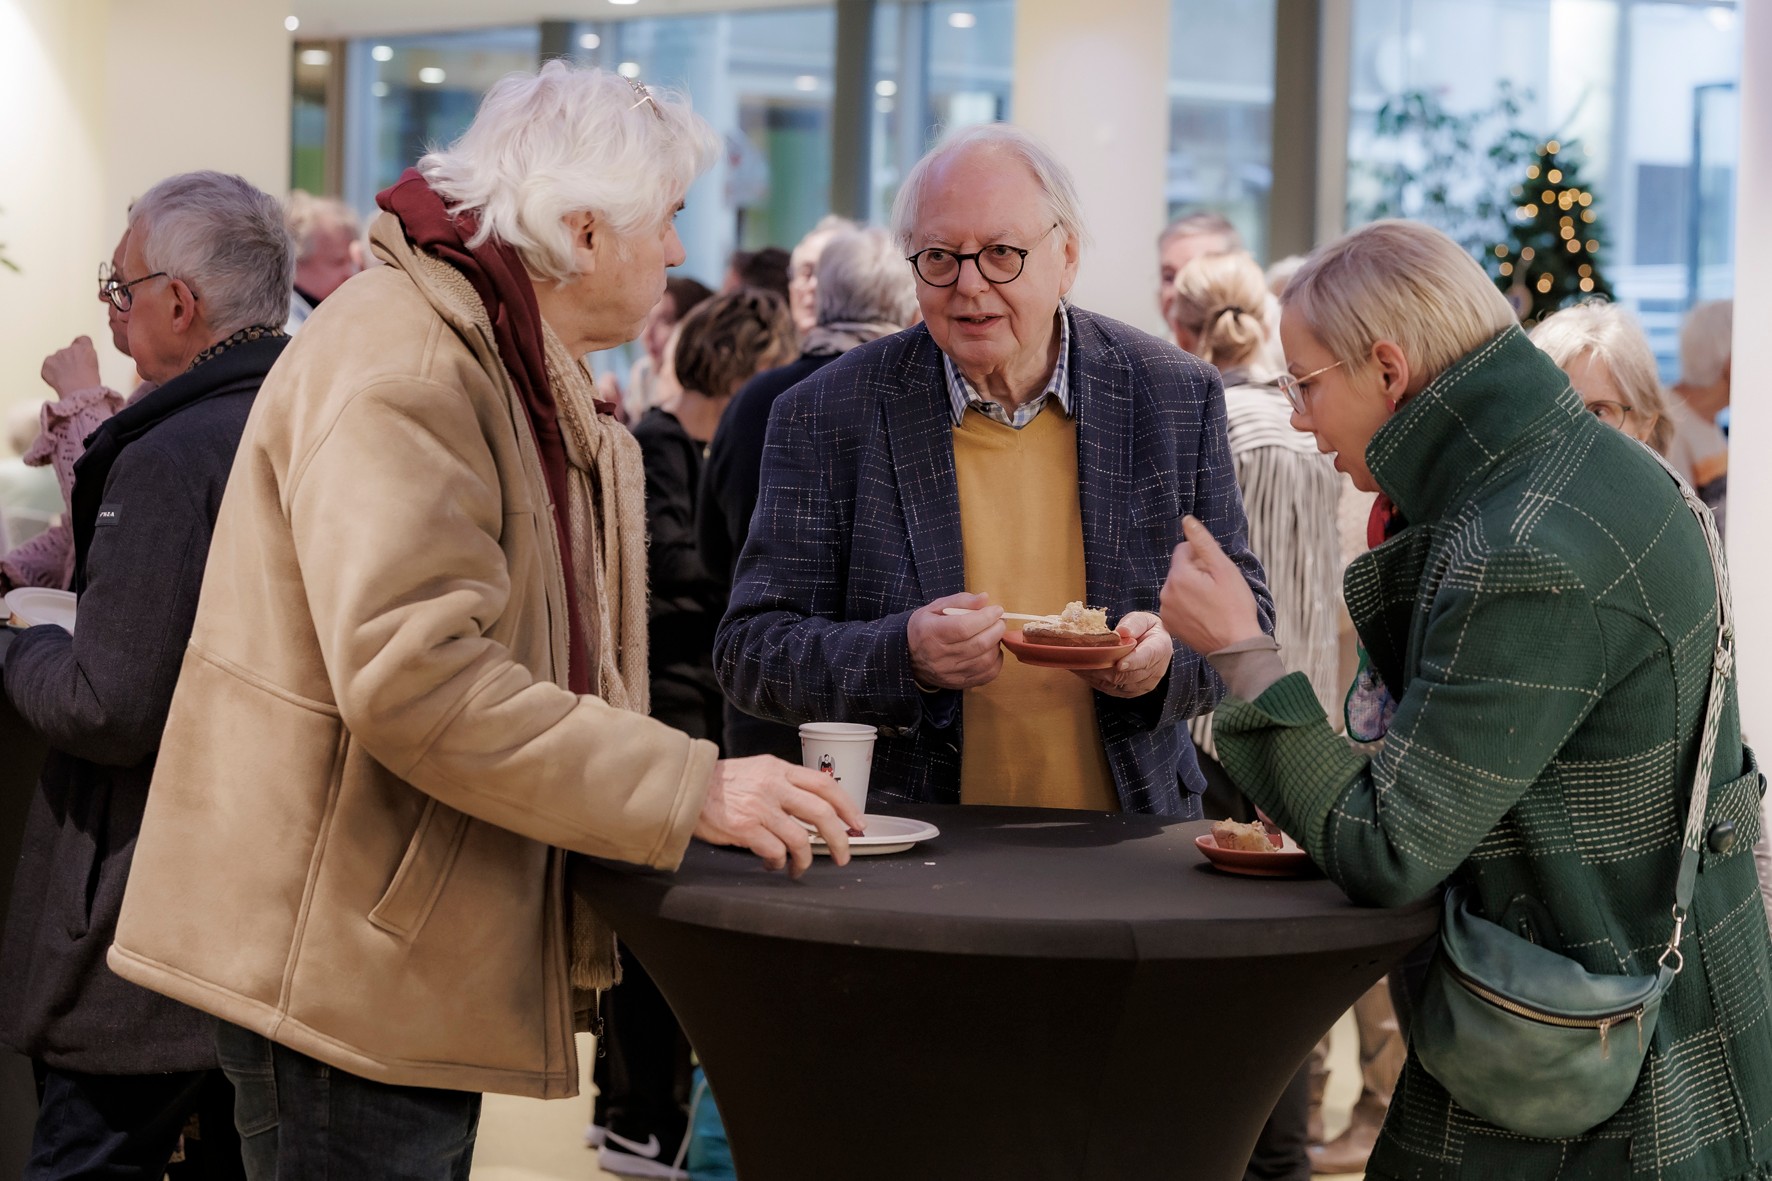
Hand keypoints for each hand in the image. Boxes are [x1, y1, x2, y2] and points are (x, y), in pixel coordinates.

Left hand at [40, 337, 101, 399]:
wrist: (79, 393)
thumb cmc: (89, 384)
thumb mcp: (94, 367)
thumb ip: (85, 358)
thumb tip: (77, 361)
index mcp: (85, 349)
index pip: (82, 339)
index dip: (80, 346)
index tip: (79, 353)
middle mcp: (70, 349)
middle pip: (68, 351)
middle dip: (68, 360)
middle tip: (73, 374)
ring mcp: (57, 355)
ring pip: (57, 359)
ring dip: (59, 366)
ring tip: (67, 380)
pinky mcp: (47, 363)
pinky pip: (47, 366)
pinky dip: (51, 372)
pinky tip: (58, 381)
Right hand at [693, 755, 863, 876]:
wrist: (687, 787)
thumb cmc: (722, 783)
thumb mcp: (758, 770)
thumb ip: (784, 783)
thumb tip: (815, 807)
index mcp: (779, 769)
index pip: (824, 785)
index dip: (847, 805)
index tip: (857, 823)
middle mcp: (773, 786)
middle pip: (821, 813)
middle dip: (839, 838)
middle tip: (844, 855)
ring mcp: (760, 808)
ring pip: (800, 839)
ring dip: (806, 860)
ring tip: (800, 868)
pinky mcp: (745, 828)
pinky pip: (775, 852)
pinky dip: (779, 863)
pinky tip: (773, 864)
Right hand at [907, 592, 1003, 690]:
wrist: (908, 656)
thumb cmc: (925, 628)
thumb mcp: (935, 608)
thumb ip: (960, 601)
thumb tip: (984, 598)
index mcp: (931, 633)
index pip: (964, 627)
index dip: (985, 618)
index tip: (997, 610)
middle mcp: (939, 656)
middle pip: (978, 644)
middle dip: (996, 629)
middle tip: (999, 621)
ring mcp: (949, 673)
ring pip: (985, 660)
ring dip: (996, 644)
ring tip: (994, 634)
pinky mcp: (958, 683)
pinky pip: (987, 675)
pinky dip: (996, 661)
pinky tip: (992, 650)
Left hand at [1071, 611, 1171, 697]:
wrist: (1154, 644)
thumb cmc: (1146, 629)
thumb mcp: (1143, 619)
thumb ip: (1134, 624)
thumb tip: (1121, 632)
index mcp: (1159, 649)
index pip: (1146, 658)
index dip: (1132, 662)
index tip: (1119, 664)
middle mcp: (1153, 671)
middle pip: (1127, 675)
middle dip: (1104, 669)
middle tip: (1084, 660)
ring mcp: (1142, 685)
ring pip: (1116, 685)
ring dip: (1096, 675)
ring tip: (1077, 664)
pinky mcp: (1130, 692)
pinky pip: (1110, 690)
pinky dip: (1094, 680)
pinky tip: (1082, 670)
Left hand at [1160, 515, 1262, 654]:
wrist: (1235, 645)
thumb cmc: (1235, 606)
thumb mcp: (1223, 568)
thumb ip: (1202, 542)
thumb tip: (1186, 520)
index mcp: (1178, 576)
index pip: (1183, 550)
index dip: (1202, 557)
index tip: (1216, 571)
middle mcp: (1166, 592)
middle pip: (1180, 569)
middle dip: (1197, 573)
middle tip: (1217, 588)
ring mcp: (1166, 611)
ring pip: (1178, 587)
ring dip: (1192, 589)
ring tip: (1212, 602)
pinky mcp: (1169, 625)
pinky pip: (1176, 605)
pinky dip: (1188, 606)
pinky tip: (1204, 614)